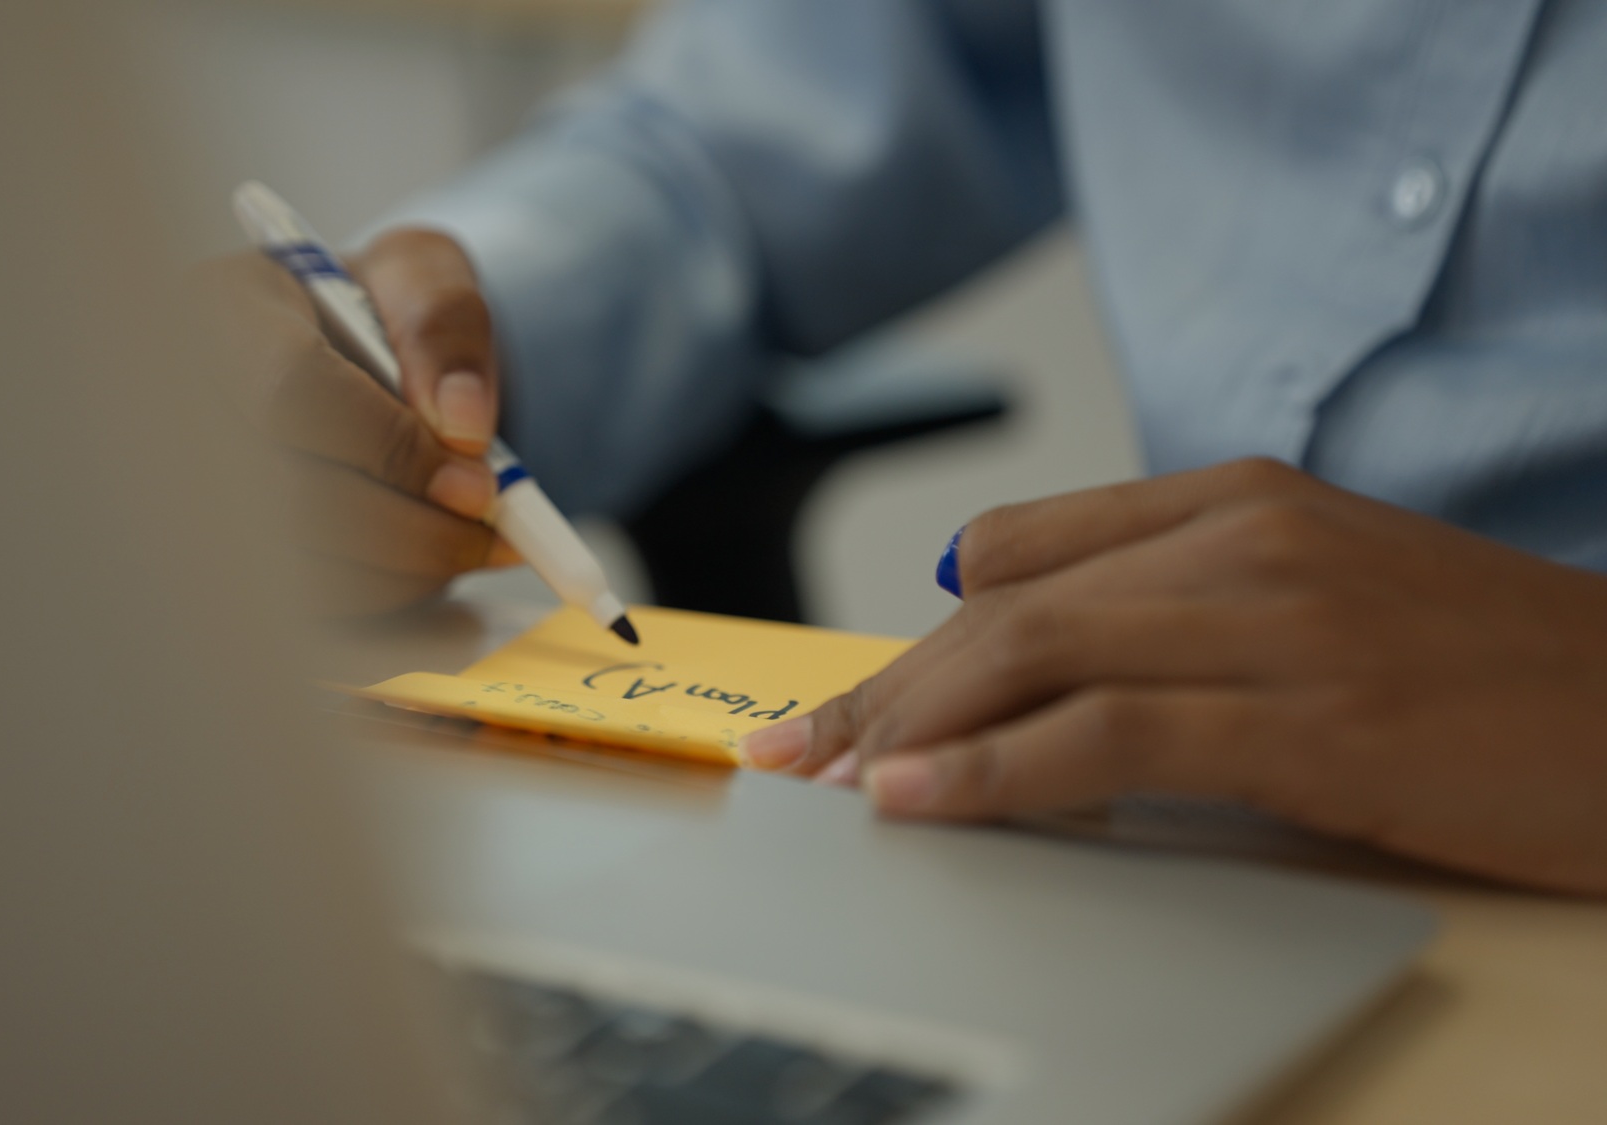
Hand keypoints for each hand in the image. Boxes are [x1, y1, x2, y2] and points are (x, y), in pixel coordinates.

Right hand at [193, 229, 515, 613]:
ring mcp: (192, 493)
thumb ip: (446, 325)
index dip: (393, 448)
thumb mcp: (421, 275)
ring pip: (299, 570)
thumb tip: (463, 424)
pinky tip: (428, 564)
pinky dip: (386, 599)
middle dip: (412, 529)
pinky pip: (308, 609)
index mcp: (221, 313)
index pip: (292, 392)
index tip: (477, 480)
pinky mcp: (226, 558)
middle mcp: (184, 408)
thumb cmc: (372, 309)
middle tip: (492, 529)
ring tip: (470, 540)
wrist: (345, 357)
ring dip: (407, 572)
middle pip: (289, 499)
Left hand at [742, 458, 1606, 894]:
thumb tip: (1011, 620)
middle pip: (1004, 608)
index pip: (1019, 554)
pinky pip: (1109, 733)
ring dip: (911, 724)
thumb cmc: (1476, 668)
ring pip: (1035, 654)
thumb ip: (1168, 594)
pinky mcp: (1309, 713)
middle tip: (796, 755)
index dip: (913, 638)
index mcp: (1235, 499)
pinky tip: (923, 801)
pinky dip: (998, 769)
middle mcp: (1241, 539)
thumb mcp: (1313, 595)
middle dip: (882, 687)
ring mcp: (1276, 619)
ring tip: (827, 784)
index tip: (842, 707)